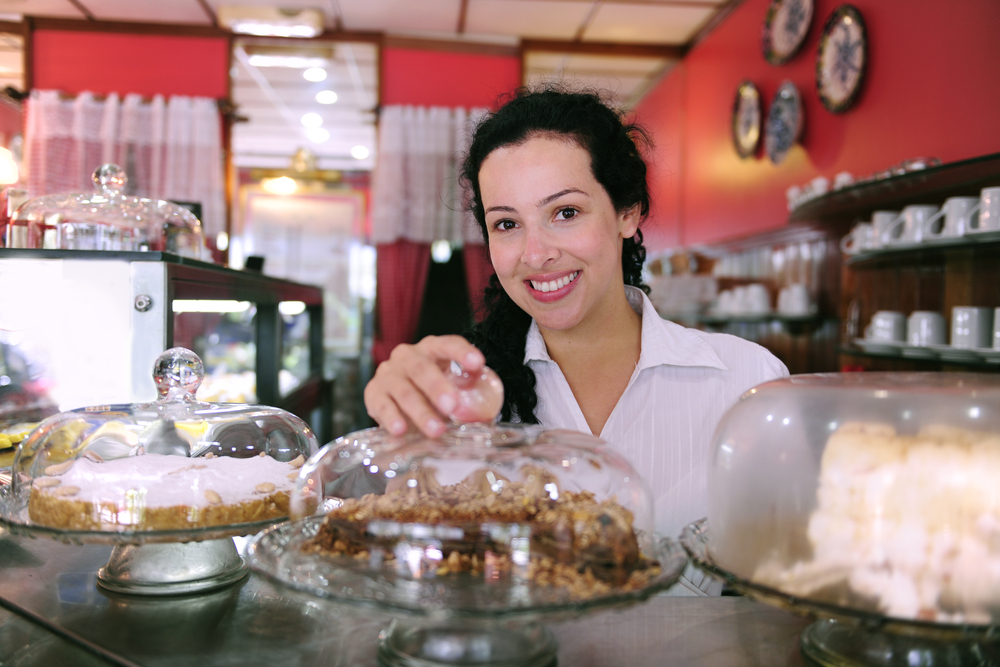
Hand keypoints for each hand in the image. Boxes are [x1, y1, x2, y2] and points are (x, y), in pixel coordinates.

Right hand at [364, 336, 486, 437]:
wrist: (396, 400)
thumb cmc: (431, 392)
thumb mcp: (451, 387)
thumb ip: (467, 395)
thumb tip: (486, 415)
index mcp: (431, 349)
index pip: (447, 344)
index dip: (462, 352)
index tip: (478, 363)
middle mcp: (407, 356)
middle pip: (421, 367)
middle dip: (437, 387)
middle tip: (452, 406)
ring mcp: (388, 373)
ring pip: (403, 391)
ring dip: (420, 411)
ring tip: (436, 430)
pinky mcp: (373, 392)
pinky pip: (382, 405)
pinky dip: (392, 419)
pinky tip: (401, 430)